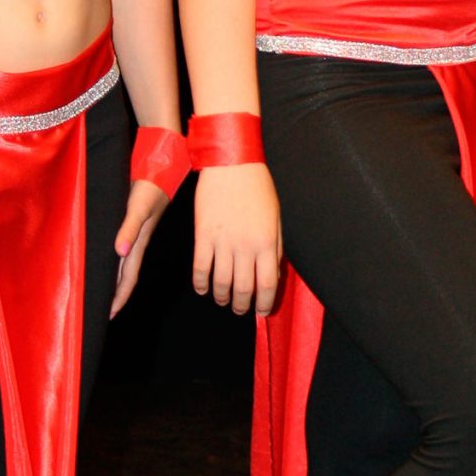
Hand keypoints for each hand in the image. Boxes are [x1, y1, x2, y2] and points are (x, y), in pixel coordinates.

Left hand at [111, 178, 171, 316]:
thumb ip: (129, 228)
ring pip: (121, 265)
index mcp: (137, 244)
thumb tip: (120, 252)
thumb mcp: (138, 208)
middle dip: (115, 295)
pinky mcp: (130, 225)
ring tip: (102, 294)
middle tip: (102, 312)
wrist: (159, 171)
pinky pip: (120, 250)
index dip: (119, 297)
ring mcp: (133, 235)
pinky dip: (112, 261)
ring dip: (113, 281)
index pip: (127, 278)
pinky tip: (106, 261)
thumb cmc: (149, 189)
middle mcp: (134, 243)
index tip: (110, 314)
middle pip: (124, 276)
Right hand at [192, 164, 281, 315]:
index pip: (266, 285)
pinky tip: (202, 288)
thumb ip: (275, 249)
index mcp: (266, 242)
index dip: (263, 303)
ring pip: (221, 283)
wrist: (231, 164)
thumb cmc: (258, 188)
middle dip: (242, 305)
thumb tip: (271, 277)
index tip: (260, 312)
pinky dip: (200, 283)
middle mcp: (245, 246)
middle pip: (243, 288)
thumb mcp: (275, 218)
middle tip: (240, 309)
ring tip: (223, 300)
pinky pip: (200, 268)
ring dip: (221, 297)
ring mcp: (222, 242)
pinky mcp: (202, 235)